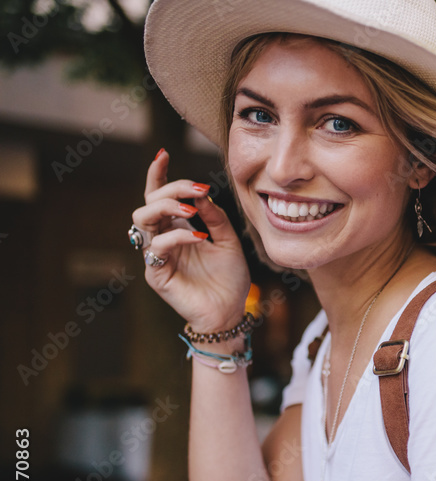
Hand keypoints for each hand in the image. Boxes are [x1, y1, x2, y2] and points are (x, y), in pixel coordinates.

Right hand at [132, 150, 250, 330]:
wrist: (231, 312)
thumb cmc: (229, 278)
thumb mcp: (229, 241)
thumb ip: (216, 217)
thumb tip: (202, 194)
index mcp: (177, 228)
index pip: (159, 196)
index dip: (158, 175)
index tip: (163, 153)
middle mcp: (162, 239)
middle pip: (149, 203)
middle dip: (170, 189)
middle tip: (197, 189)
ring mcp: (156, 256)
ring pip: (143, 220)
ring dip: (166, 208)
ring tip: (191, 209)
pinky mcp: (156, 274)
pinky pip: (158, 248)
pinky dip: (178, 237)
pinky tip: (200, 237)